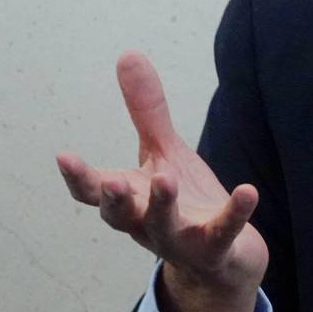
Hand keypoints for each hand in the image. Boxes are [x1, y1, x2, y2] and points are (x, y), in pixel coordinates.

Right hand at [57, 51, 268, 311]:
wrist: (222, 257)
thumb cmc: (184, 201)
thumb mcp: (165, 154)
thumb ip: (146, 110)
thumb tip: (128, 54)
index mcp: (130, 199)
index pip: (93, 192)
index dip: (78, 178)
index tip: (64, 156)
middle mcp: (147, 224)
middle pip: (121, 215)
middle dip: (114, 198)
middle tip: (112, 181)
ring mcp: (180, 240)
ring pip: (165, 227)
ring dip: (162, 204)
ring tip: (167, 177)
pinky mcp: (215, 248)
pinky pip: (223, 232)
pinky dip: (235, 213)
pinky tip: (247, 191)